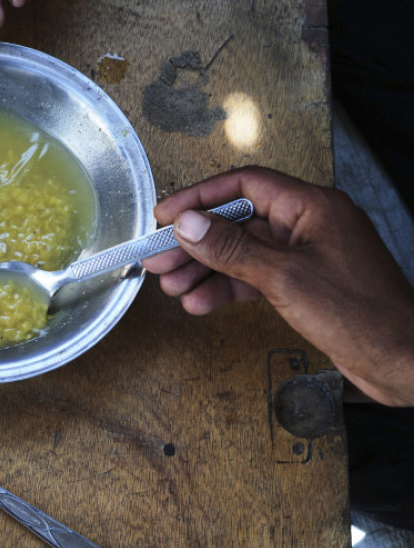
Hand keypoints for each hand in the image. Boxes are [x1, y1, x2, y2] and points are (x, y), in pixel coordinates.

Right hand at [142, 166, 413, 405]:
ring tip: (172, 286)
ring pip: (242, 253)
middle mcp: (308, 225)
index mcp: (312, 207)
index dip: (200, 197)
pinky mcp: (305, 285)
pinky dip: (227, 289)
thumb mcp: (284, 278)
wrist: (406, 362)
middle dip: (195, 241)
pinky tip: (201, 303)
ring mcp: (306, 256)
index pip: (244, 185)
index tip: (165, 215)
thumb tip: (188, 224)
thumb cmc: (362, 315)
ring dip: (205, 269)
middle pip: (238, 221)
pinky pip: (255, 278)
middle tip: (158, 258)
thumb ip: (232, 249)